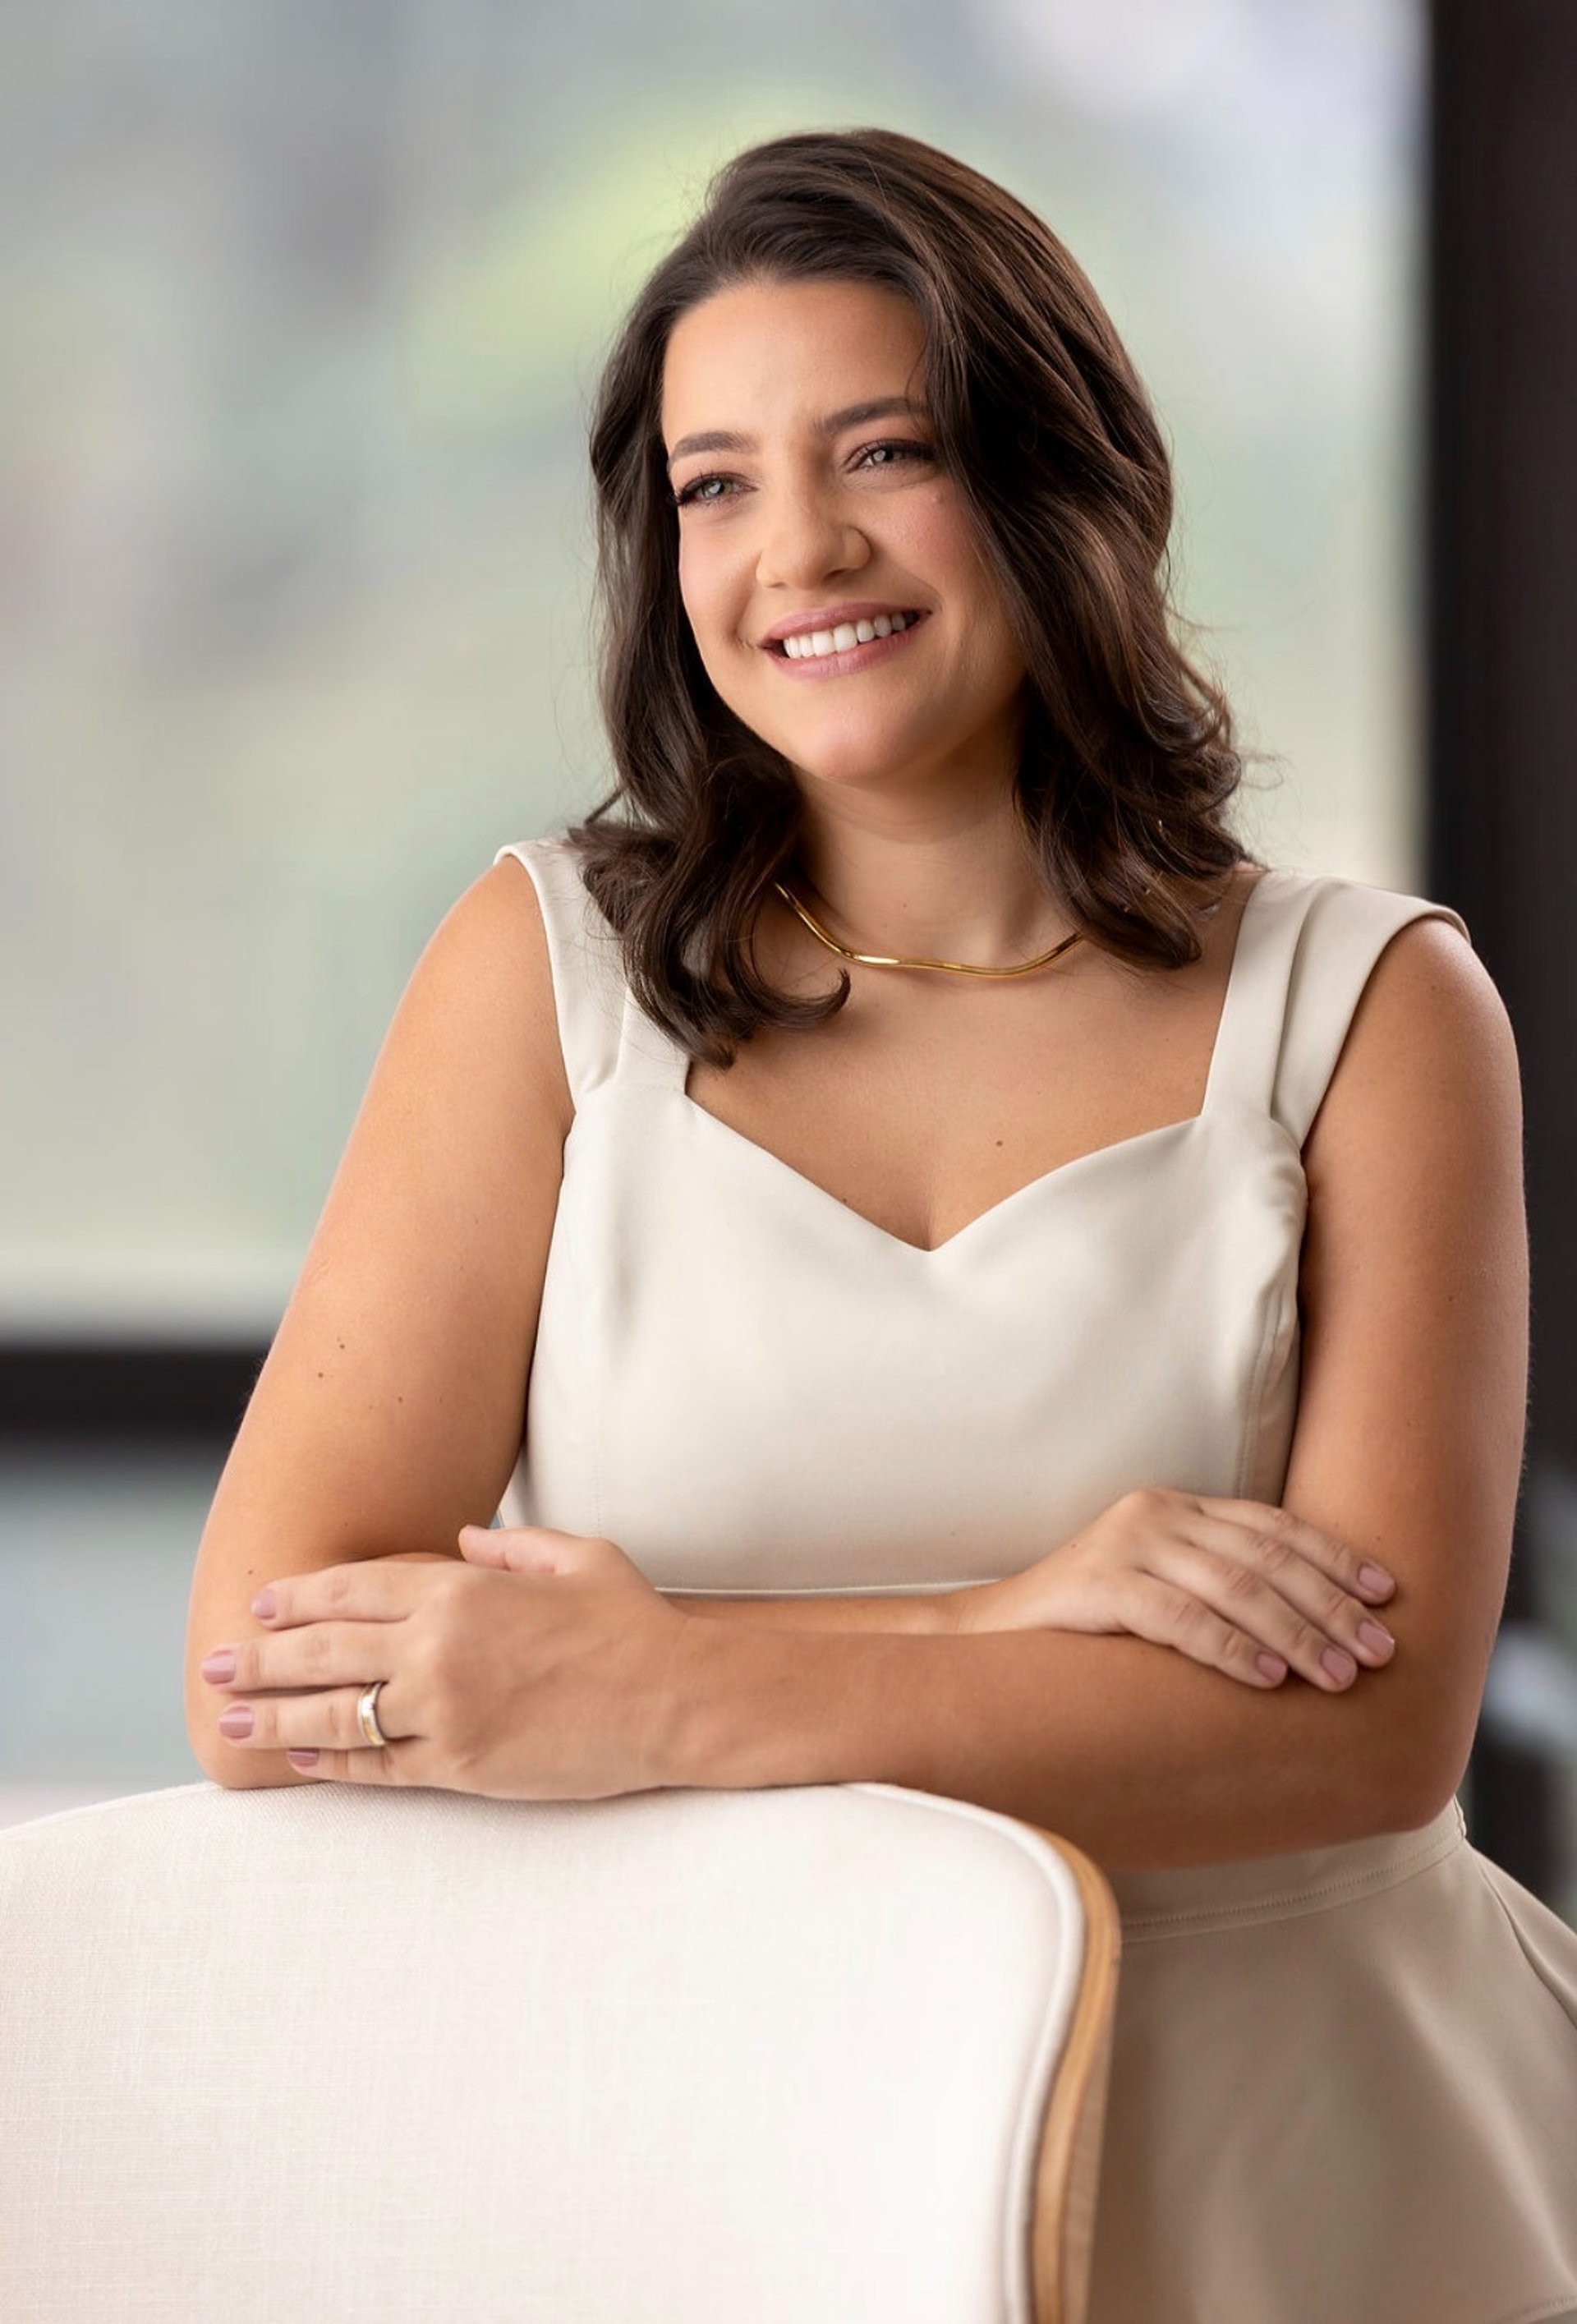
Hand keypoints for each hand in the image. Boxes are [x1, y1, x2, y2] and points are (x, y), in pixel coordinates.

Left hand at [198, 1526, 700, 1796]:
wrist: (677, 1700)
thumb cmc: (632, 1623)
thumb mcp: (576, 1557)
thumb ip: (511, 1546)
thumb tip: (463, 1539)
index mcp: (465, 1588)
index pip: (354, 1587)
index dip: (298, 1597)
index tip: (259, 1606)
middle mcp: (442, 1646)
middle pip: (326, 1649)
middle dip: (260, 1658)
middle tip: (211, 1666)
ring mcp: (448, 1711)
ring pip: (338, 1715)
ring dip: (275, 1719)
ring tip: (230, 1722)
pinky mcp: (463, 1767)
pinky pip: (380, 1767)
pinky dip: (333, 1765)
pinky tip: (301, 1762)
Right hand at [948, 1488, 1397, 1691]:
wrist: (992, 1636)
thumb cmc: (1092, 1624)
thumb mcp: (1163, 1588)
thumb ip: (1221, 1586)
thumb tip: (1318, 1626)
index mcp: (1179, 1506)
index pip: (1275, 1526)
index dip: (1335, 1558)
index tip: (1386, 1596)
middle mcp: (1157, 1513)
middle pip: (1265, 1557)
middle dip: (1330, 1606)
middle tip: (1378, 1653)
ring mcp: (1125, 1544)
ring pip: (1233, 1585)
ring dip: (1296, 1632)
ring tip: (1338, 1676)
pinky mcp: (1097, 1585)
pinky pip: (1179, 1616)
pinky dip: (1231, 1647)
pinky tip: (1269, 1676)